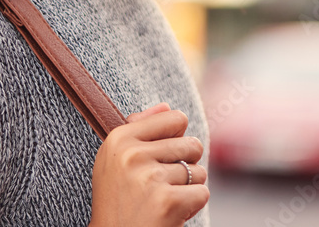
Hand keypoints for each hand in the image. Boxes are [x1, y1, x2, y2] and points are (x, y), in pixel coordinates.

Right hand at [89, 102, 208, 226]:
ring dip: (188, 188)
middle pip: (191, 145)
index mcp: (119, 138)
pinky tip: (171, 213)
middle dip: (185, 166)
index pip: (175, 118)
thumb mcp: (116, 161)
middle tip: (161, 185)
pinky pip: (201, 193)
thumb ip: (140, 129)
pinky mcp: (167, 201)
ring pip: (198, 171)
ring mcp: (150, 177)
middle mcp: (132, 154)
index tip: (161, 157)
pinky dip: (192, 206)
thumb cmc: (118, 201)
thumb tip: (166, 105)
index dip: (176, 139)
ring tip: (163, 200)